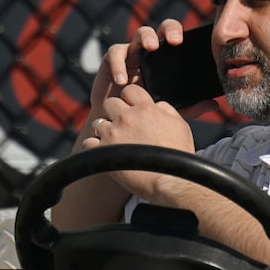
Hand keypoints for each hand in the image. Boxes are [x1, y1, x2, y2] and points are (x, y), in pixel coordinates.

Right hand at [88, 19, 185, 118]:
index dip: (179, 34)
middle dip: (167, 29)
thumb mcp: (170, 108)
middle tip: (173, 40)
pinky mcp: (113, 60)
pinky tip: (123, 80)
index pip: (175, 38)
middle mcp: (150, 52)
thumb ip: (191, 106)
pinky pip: (116, 53)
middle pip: (160, 29)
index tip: (182, 42)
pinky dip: (119, 65)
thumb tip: (214, 104)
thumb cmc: (146, 110)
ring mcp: (132, 53)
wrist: (118, 121)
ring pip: (139, 34)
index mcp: (165, 59)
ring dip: (146, 38)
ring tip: (150, 48)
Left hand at [88, 84, 194, 198]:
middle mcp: (126, 118)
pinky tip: (105, 151)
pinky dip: (95, 146)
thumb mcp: (180, 124)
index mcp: (145, 108)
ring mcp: (113, 134)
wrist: (169, 180)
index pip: (129, 90)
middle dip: (115, 112)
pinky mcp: (104, 152)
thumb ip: (166, 109)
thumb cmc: (178, 153)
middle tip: (123, 125)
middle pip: (110, 103)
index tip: (133, 108)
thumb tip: (156, 104)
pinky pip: (89, 142)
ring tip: (117, 141)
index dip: (130, 98)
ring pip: (98, 123)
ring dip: (106, 130)